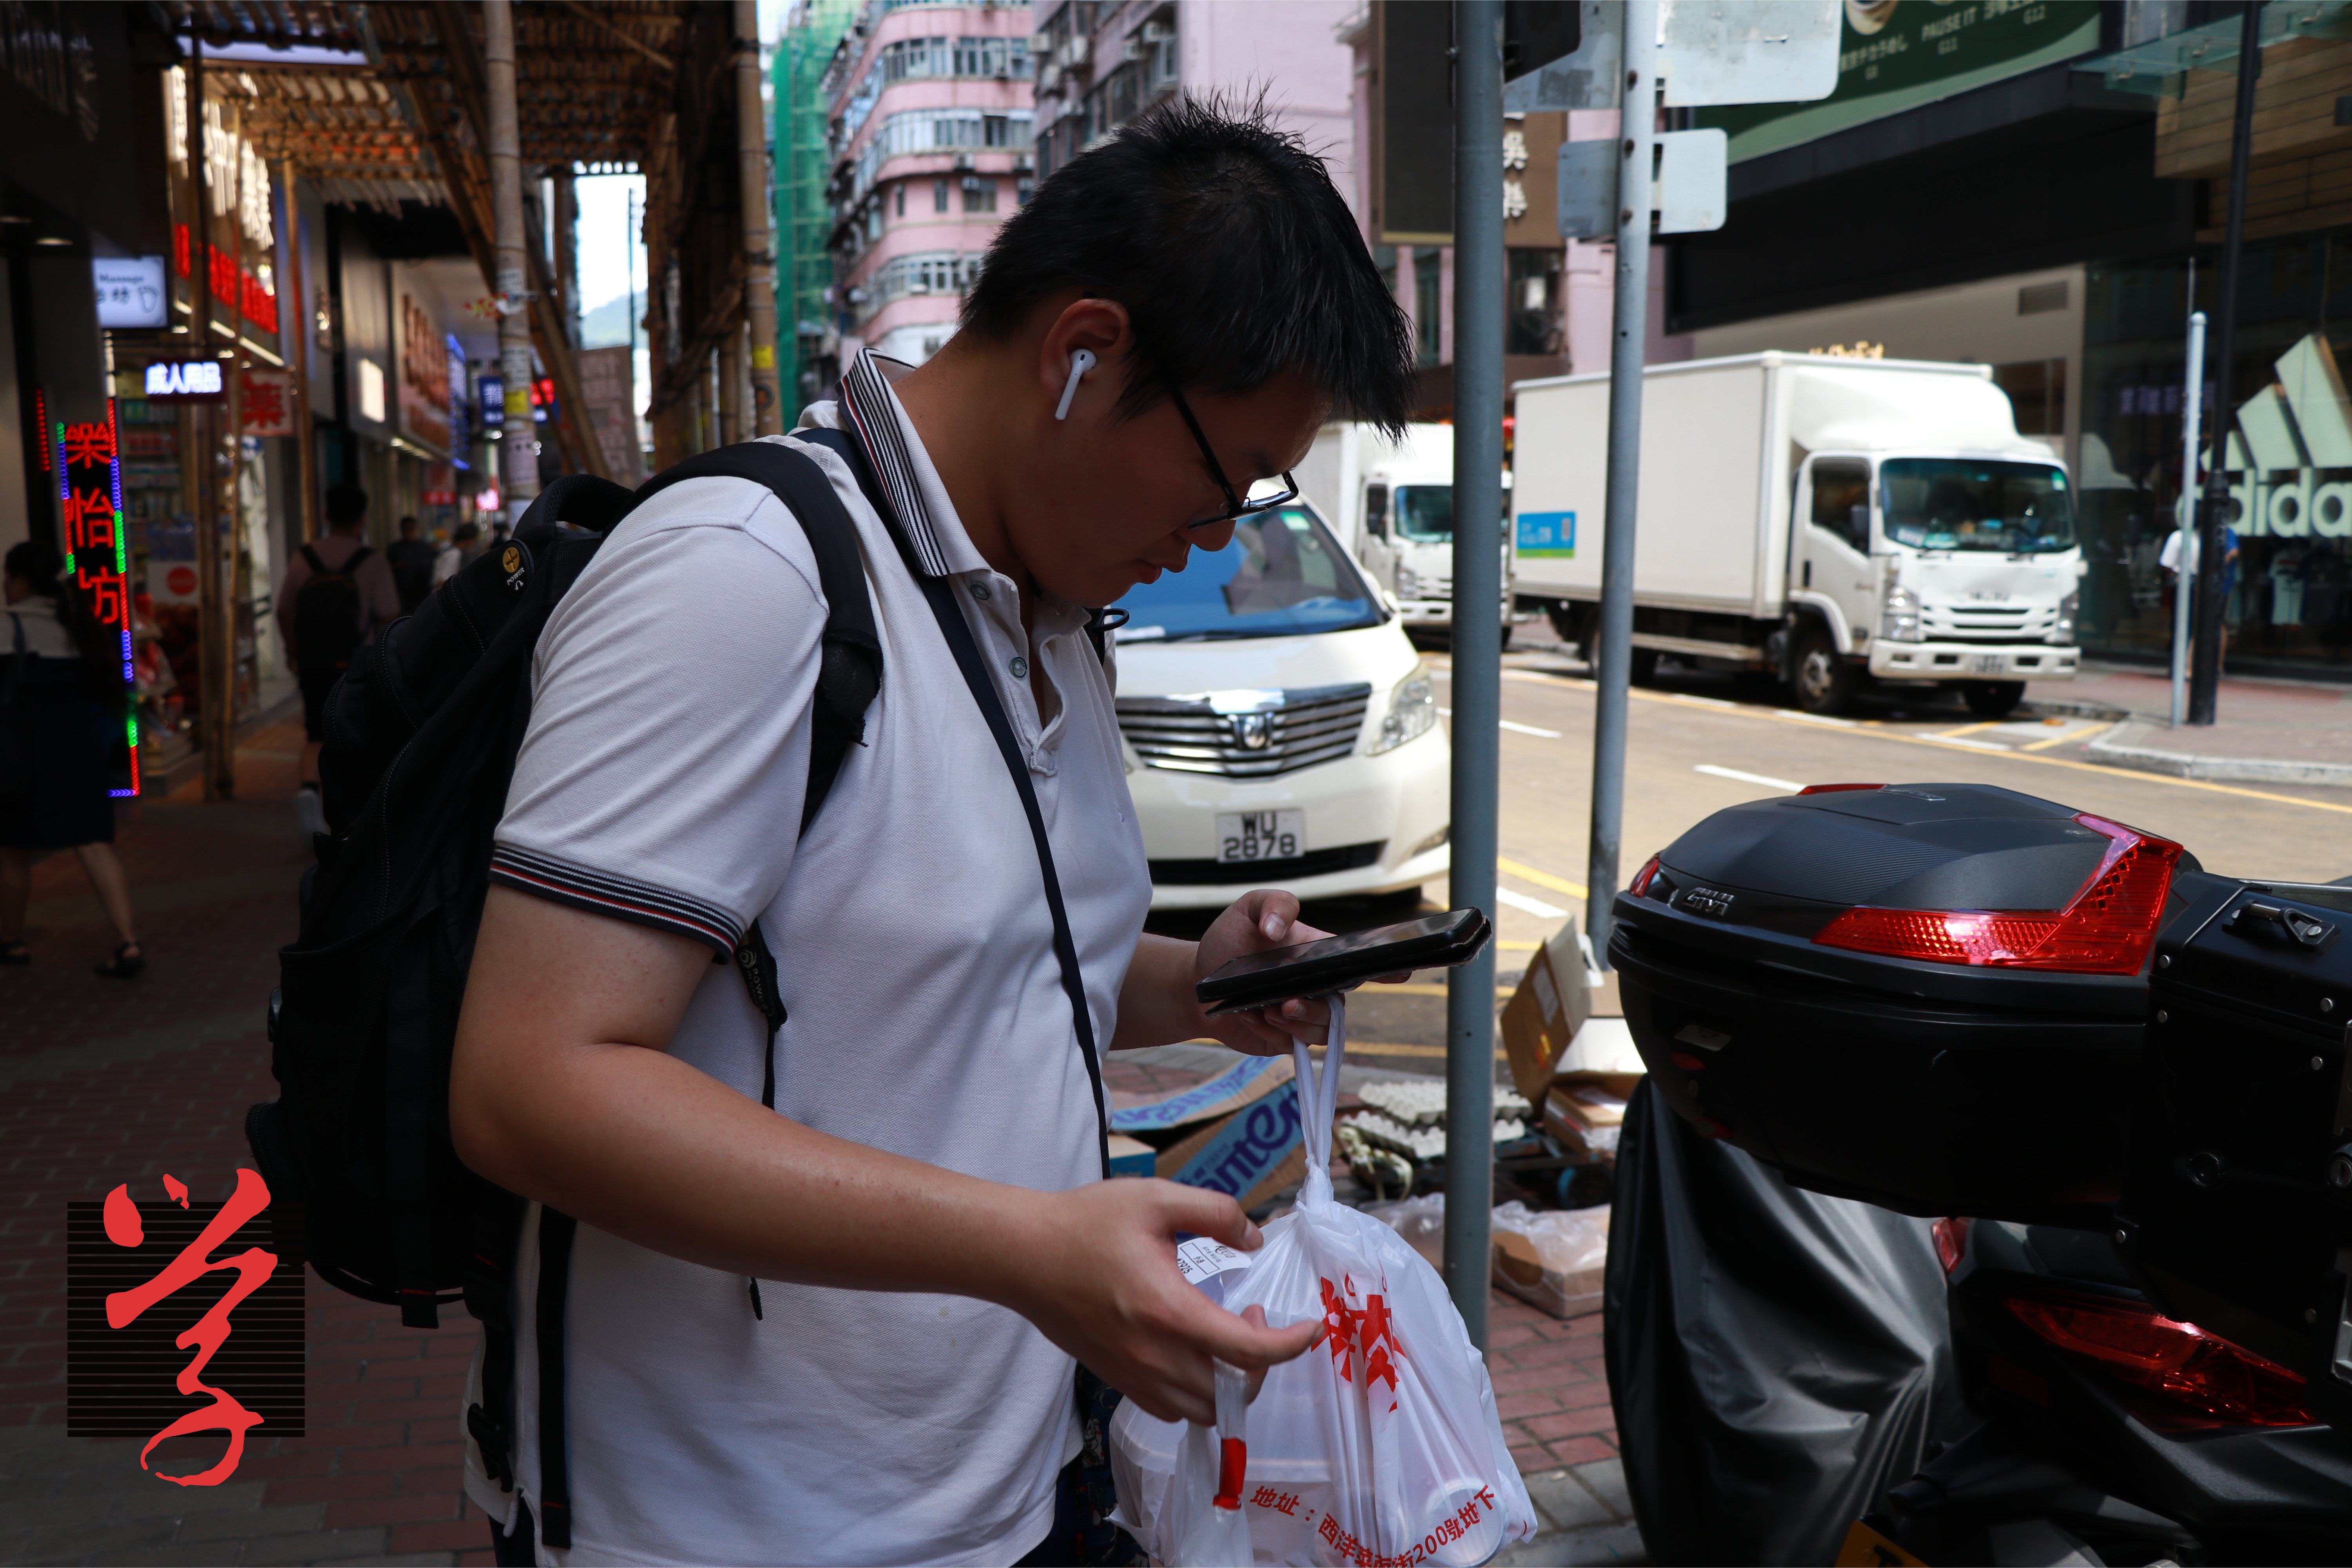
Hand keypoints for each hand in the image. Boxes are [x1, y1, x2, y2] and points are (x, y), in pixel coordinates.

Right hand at [1004, 1177, 1319, 1424]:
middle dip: (1261, 1363)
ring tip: (1227, 1336)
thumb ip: (1215, 1212)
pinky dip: (1198, 1394)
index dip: (1291, 1345)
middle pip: (1232, 1391)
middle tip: (1255, 1316)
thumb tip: (1254, 1238)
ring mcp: (1133, 1374)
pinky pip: (1172, 1409)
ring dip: (1230, 1383)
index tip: (1311, 1327)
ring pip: (1204, 1410)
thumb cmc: (1086, 1222)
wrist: (1023, 1256)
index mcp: (1169, 1310)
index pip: (1248, 1351)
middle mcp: (1153, 1355)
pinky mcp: (1116, 1379)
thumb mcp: (1156, 1198)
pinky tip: (1194, 1353)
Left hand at [1190, 890, 1409, 1056]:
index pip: (1361, 963)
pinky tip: (1250, 1015)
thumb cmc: (1229, 943)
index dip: (1386, 969)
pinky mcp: (1286, 1038)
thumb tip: (1278, 929)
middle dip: (1316, 1008)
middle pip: (1339, 1005)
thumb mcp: (1246, 909)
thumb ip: (1272, 905)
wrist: (1199, 980)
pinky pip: (1293, 1044)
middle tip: (1287, 1003)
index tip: (1402, 971)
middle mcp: (1319, 987)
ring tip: (1265, 1008)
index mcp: (1320, 956)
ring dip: (1292, 1022)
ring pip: (1320, 1030)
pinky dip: (1270, 1032)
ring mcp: (1304, 1015)